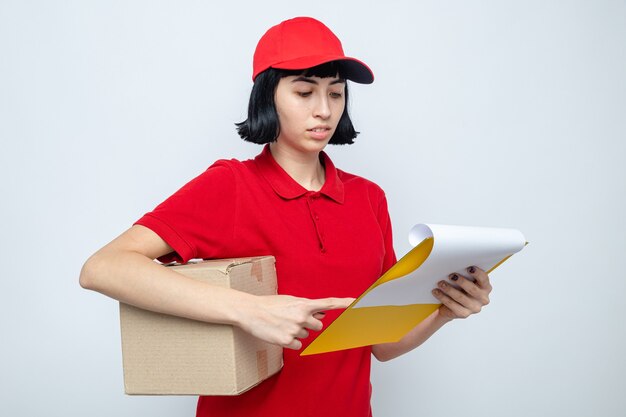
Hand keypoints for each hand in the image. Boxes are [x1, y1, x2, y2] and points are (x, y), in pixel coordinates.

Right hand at [235, 294, 354, 349]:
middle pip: (318, 326)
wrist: (250, 311)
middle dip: (309, 325)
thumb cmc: (270, 305)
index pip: (328, 303)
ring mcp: (295, 329)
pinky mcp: (287, 341)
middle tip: (293, 319)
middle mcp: (302, 316)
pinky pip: (297, 345)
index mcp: (303, 304)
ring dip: (297, 332)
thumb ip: (307, 307)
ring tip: (282, 324)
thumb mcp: (290, 301)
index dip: (343, 303)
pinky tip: (279, 333)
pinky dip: (290, 342)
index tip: (356, 302)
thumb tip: (320, 314)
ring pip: (306, 336)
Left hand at [432, 266, 491, 320]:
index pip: (484, 279)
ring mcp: (474, 308)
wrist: (451, 306)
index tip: (469, 268)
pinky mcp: (464, 314)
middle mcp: (483, 298)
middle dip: (461, 281)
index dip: (478, 273)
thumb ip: (465, 274)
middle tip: (451, 275)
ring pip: (460, 297)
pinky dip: (443, 297)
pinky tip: (436, 292)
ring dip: (449, 289)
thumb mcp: (465, 280)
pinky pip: (452, 305)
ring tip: (440, 283)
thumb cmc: (459, 288)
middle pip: (472, 289)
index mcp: (485, 287)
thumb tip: (454, 264)